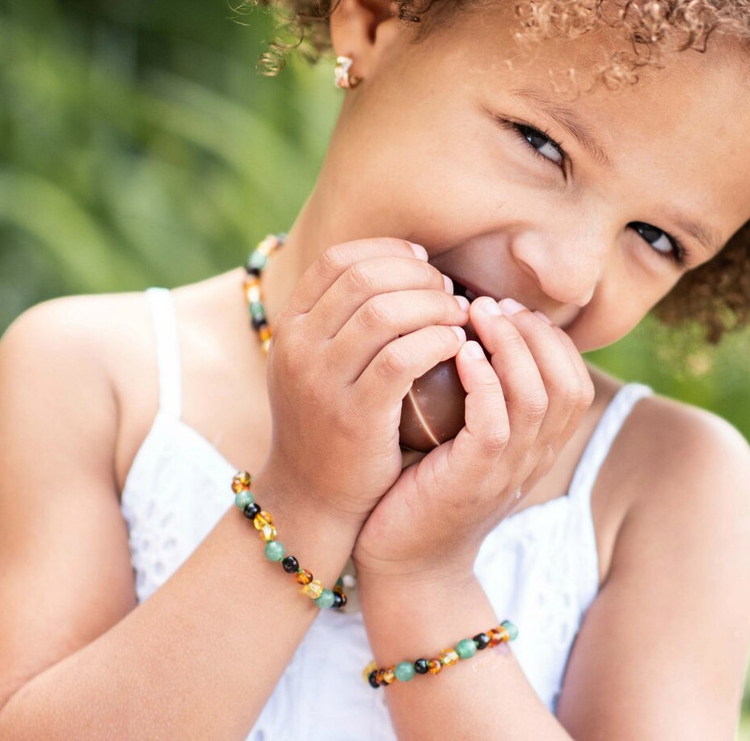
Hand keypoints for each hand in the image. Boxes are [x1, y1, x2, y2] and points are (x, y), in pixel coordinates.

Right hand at [260, 238, 468, 529]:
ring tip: (459, 315)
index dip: (386, 252)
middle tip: (448, 291)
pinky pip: (402, 359)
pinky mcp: (355, 415)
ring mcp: (322, 382)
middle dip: (416, 276)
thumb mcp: (316, 365)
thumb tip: (399, 268)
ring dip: (432, 305)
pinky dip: (436, 341)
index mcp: (290, 327)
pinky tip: (457, 345)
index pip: (337, 260)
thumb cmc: (329, 423)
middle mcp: (298, 348)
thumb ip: (342, 321)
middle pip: (363, 279)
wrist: (312, 496)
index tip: (421, 262)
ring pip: (383, 313)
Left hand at [353, 296, 594, 581]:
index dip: (550, 339)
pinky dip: (485, 381)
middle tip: (492, 303)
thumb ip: (480, 398)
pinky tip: (462, 354)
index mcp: (538, 447)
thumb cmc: (424, 488)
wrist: (405, 561)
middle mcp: (534, 458)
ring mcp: (509, 471)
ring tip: (477, 314)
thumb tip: (468, 334)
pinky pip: (496, 422)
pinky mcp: (475, 480)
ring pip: (537, 396)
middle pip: (567, 383)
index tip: (509, 310)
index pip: (575, 382)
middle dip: (534, 333)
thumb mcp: (463, 440)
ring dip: (511, 346)